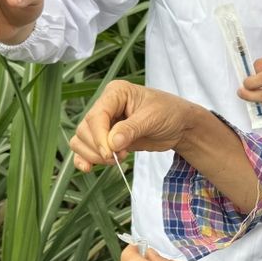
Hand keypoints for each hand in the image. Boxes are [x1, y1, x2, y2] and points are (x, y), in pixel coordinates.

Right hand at [70, 81, 192, 171]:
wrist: (180, 125)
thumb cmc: (169, 113)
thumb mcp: (153, 118)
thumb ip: (131, 129)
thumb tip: (111, 143)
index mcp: (115, 93)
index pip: (96, 116)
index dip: (99, 137)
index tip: (110, 153)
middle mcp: (106, 106)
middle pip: (85, 129)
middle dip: (98, 148)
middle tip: (120, 156)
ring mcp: (104, 123)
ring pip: (82, 140)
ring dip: (94, 155)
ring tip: (117, 159)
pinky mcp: (106, 138)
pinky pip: (86, 148)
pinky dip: (85, 158)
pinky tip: (89, 167)